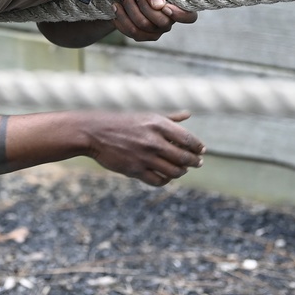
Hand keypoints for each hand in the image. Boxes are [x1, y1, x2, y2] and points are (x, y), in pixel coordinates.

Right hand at [86, 111, 204, 186]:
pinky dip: (165, 180)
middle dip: (194, 162)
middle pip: (184, 158)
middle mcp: (153, 141)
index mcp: (158, 124)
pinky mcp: (135, 170)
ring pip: (174, 171)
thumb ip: (169, 118)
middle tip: (197, 163)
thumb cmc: (121, 122)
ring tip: (181, 170)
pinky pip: (158, 180)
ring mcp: (144, 157)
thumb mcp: (146, 116)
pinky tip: (165, 176)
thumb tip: (188, 114)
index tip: (201, 151)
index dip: (198, 147)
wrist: (93, 132)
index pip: (188, 140)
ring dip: (181, 172)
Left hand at [114, 0, 197, 41]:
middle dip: (144, 6)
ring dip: (130, 10)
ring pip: (143, 27)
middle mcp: (169, 20)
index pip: (190, 16)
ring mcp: (156, 30)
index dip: (180, 15)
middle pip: (162, 22)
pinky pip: (132, 32)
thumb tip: (159, 5)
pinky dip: (122, 18)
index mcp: (176, 4)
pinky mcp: (142, 35)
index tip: (165, 7)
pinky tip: (116, 6)